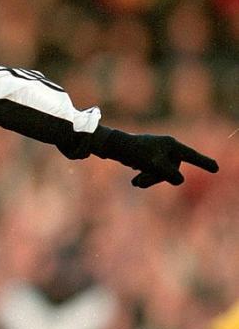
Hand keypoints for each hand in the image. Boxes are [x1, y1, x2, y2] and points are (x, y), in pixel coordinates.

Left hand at [92, 126, 218, 187]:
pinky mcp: (148, 156)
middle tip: (139, 183)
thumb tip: (180, 181)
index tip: (215, 168)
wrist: (112, 146)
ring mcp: (157, 152)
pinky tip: (135, 178)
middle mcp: (166, 147)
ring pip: (161, 172)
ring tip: (135, 183)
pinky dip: (145, 176)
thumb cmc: (134, 153)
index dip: (203, 163)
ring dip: (150, 179)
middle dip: (158, 178)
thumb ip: (168, 174)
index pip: (191, 156)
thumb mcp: (153, 165)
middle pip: (172, 169)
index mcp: (171, 145)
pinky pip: (152, 170)